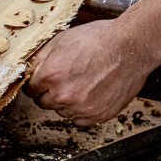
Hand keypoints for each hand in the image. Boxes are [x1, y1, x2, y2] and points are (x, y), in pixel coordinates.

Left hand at [24, 20, 150, 126]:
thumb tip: (27, 68)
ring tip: (83, 84)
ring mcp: (81, 108)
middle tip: (66, 80)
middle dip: (50, 93)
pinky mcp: (97, 115)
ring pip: (62, 112)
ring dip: (67, 102)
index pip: (30, 90)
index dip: (37, 83)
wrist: (133, 46)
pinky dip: (83, 111)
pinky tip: (91, 94)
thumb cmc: (101, 39)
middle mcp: (63, 95)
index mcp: (50, 75)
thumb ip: (40, 58)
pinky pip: (80, 120)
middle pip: (43, 103)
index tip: (43, 81)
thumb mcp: (62, 40)